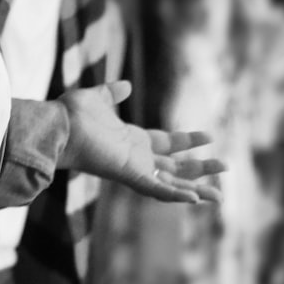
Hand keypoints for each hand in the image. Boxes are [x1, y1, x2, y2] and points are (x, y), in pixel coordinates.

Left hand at [57, 82, 226, 203]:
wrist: (57, 125)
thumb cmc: (71, 115)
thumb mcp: (98, 98)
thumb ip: (113, 93)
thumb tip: (125, 85)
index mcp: (131, 140)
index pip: (166, 144)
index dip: (188, 140)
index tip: (210, 136)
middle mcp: (136, 157)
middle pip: (176, 167)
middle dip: (201, 168)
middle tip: (226, 167)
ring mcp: (134, 168)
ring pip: (172, 183)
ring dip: (197, 187)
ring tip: (221, 195)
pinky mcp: (129, 176)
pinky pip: (157, 189)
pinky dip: (176, 195)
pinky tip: (196, 198)